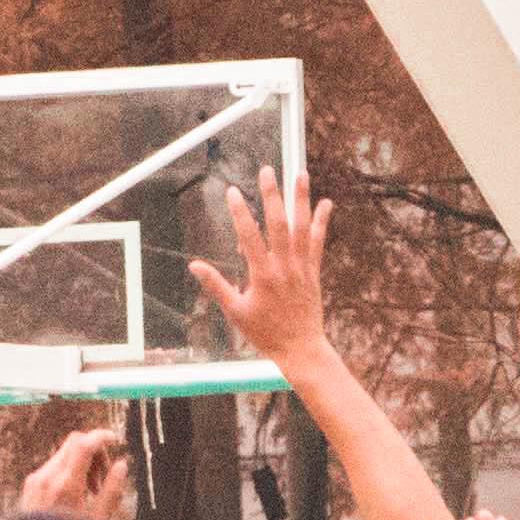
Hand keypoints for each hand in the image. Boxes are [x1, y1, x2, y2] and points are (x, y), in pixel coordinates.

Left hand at [14, 430, 134, 519]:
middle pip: (74, 442)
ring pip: (64, 452)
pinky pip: (53, 465)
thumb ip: (112, 490)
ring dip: (83, 461)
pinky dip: (69, 469)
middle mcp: (48, 476)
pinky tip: (75, 494)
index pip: (84, 444)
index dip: (102, 436)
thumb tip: (121, 465)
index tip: (115, 440)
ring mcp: (36, 478)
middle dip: (94, 450)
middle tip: (104, 474)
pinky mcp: (30, 483)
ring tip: (92, 490)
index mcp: (67, 485)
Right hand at [185, 171, 335, 373]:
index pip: (249, 237)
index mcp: (263, 276)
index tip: (233, 192)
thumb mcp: (235, 312)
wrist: (300, 349)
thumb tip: (194, 265)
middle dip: (272, 196)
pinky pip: (318, 242)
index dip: (240, 213)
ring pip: (302, 228)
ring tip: (300, 173)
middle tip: (267, 171)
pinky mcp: (314, 272)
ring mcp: (302, 268)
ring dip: (301, 199)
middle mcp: (284, 267)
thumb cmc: (264, 333)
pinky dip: (322, 222)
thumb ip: (216, 286)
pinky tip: (326, 203)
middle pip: (278, 225)